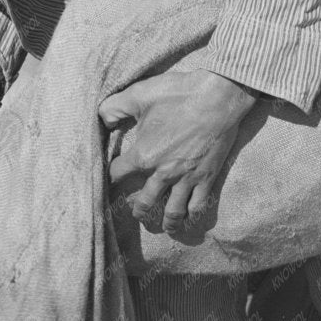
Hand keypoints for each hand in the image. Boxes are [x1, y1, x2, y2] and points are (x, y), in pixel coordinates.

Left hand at [98, 70, 256, 235]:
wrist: (219, 96)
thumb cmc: (179, 93)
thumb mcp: (138, 94)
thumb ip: (113, 108)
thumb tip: (101, 120)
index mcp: (143, 155)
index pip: (117, 175)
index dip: (110, 177)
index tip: (110, 178)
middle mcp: (162, 173)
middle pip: (143, 202)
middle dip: (136, 209)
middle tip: (133, 210)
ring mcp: (186, 178)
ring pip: (172, 212)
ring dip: (164, 222)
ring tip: (161, 226)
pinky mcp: (206, 178)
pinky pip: (198, 206)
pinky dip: (192, 217)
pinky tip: (188, 219)